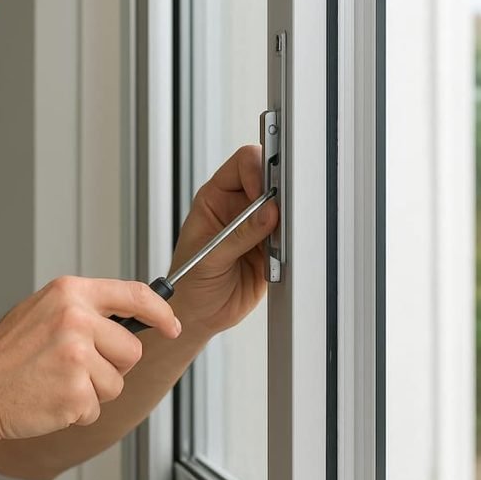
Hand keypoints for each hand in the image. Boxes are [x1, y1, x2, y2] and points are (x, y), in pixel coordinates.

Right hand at [0, 277, 180, 441]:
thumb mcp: (41, 312)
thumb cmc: (4, 357)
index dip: (161, 312)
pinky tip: (49, 399)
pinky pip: (97, 408)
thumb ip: (84, 310)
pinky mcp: (75, 392)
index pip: (135, 294)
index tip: (172, 325)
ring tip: (55, 382)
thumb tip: (129, 317)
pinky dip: (76, 411)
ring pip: (117, 382)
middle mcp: (75, 319)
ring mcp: (76, 356)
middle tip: (72, 366)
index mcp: (69, 293)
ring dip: (92, 391)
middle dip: (112, 365)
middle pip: (131, 349)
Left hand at [168, 145, 278, 338]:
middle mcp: (238, 207)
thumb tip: (267, 213)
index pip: (244, 164)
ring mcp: (257, 227)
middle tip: (279, 216)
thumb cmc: (189, 283)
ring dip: (285, 224)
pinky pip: (290, 238)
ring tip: (270, 246)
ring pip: (285, 209)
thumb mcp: (207, 259)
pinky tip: (274, 259)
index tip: (265, 193)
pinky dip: (289, 246)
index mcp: (215, 197)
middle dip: (280, 195)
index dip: (259, 171)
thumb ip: (237, 236)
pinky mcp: (272, 248)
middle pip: (271, 181)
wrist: (200, 315)